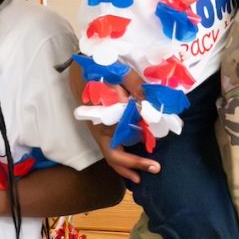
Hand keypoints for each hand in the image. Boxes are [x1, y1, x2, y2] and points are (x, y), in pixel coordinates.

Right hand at [68, 59, 153, 186]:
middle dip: (133, 165)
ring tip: (145, 172)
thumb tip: (147, 100)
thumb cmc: (100, 69)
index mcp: (101, 120)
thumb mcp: (117, 72)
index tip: (152, 163)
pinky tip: (137, 158)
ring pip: (112, 154)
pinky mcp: (104, 127)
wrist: (82, 67)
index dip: (134, 159)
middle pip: (112, 156)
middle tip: (155, 169)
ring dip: (127, 165)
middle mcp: (99, 129)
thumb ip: (132, 84)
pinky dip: (125, 155)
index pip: (116, 147)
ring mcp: (101, 129)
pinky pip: (114, 146)